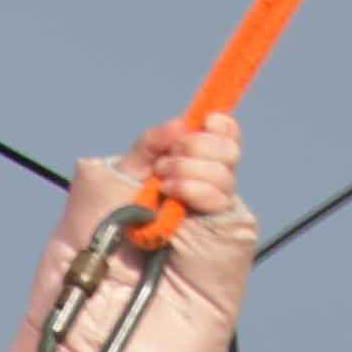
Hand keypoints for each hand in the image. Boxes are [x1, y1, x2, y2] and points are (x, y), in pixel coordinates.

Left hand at [128, 112, 242, 227]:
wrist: (122, 229)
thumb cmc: (129, 192)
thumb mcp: (136, 161)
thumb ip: (154, 140)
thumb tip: (180, 124)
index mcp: (202, 154)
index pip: (229, 134)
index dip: (223, 125)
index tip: (205, 121)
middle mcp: (215, 175)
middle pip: (230, 152)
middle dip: (197, 146)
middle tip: (165, 158)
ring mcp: (216, 198)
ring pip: (222, 175)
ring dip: (187, 169)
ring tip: (161, 176)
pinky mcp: (214, 219)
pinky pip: (217, 199)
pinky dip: (191, 188)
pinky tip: (168, 189)